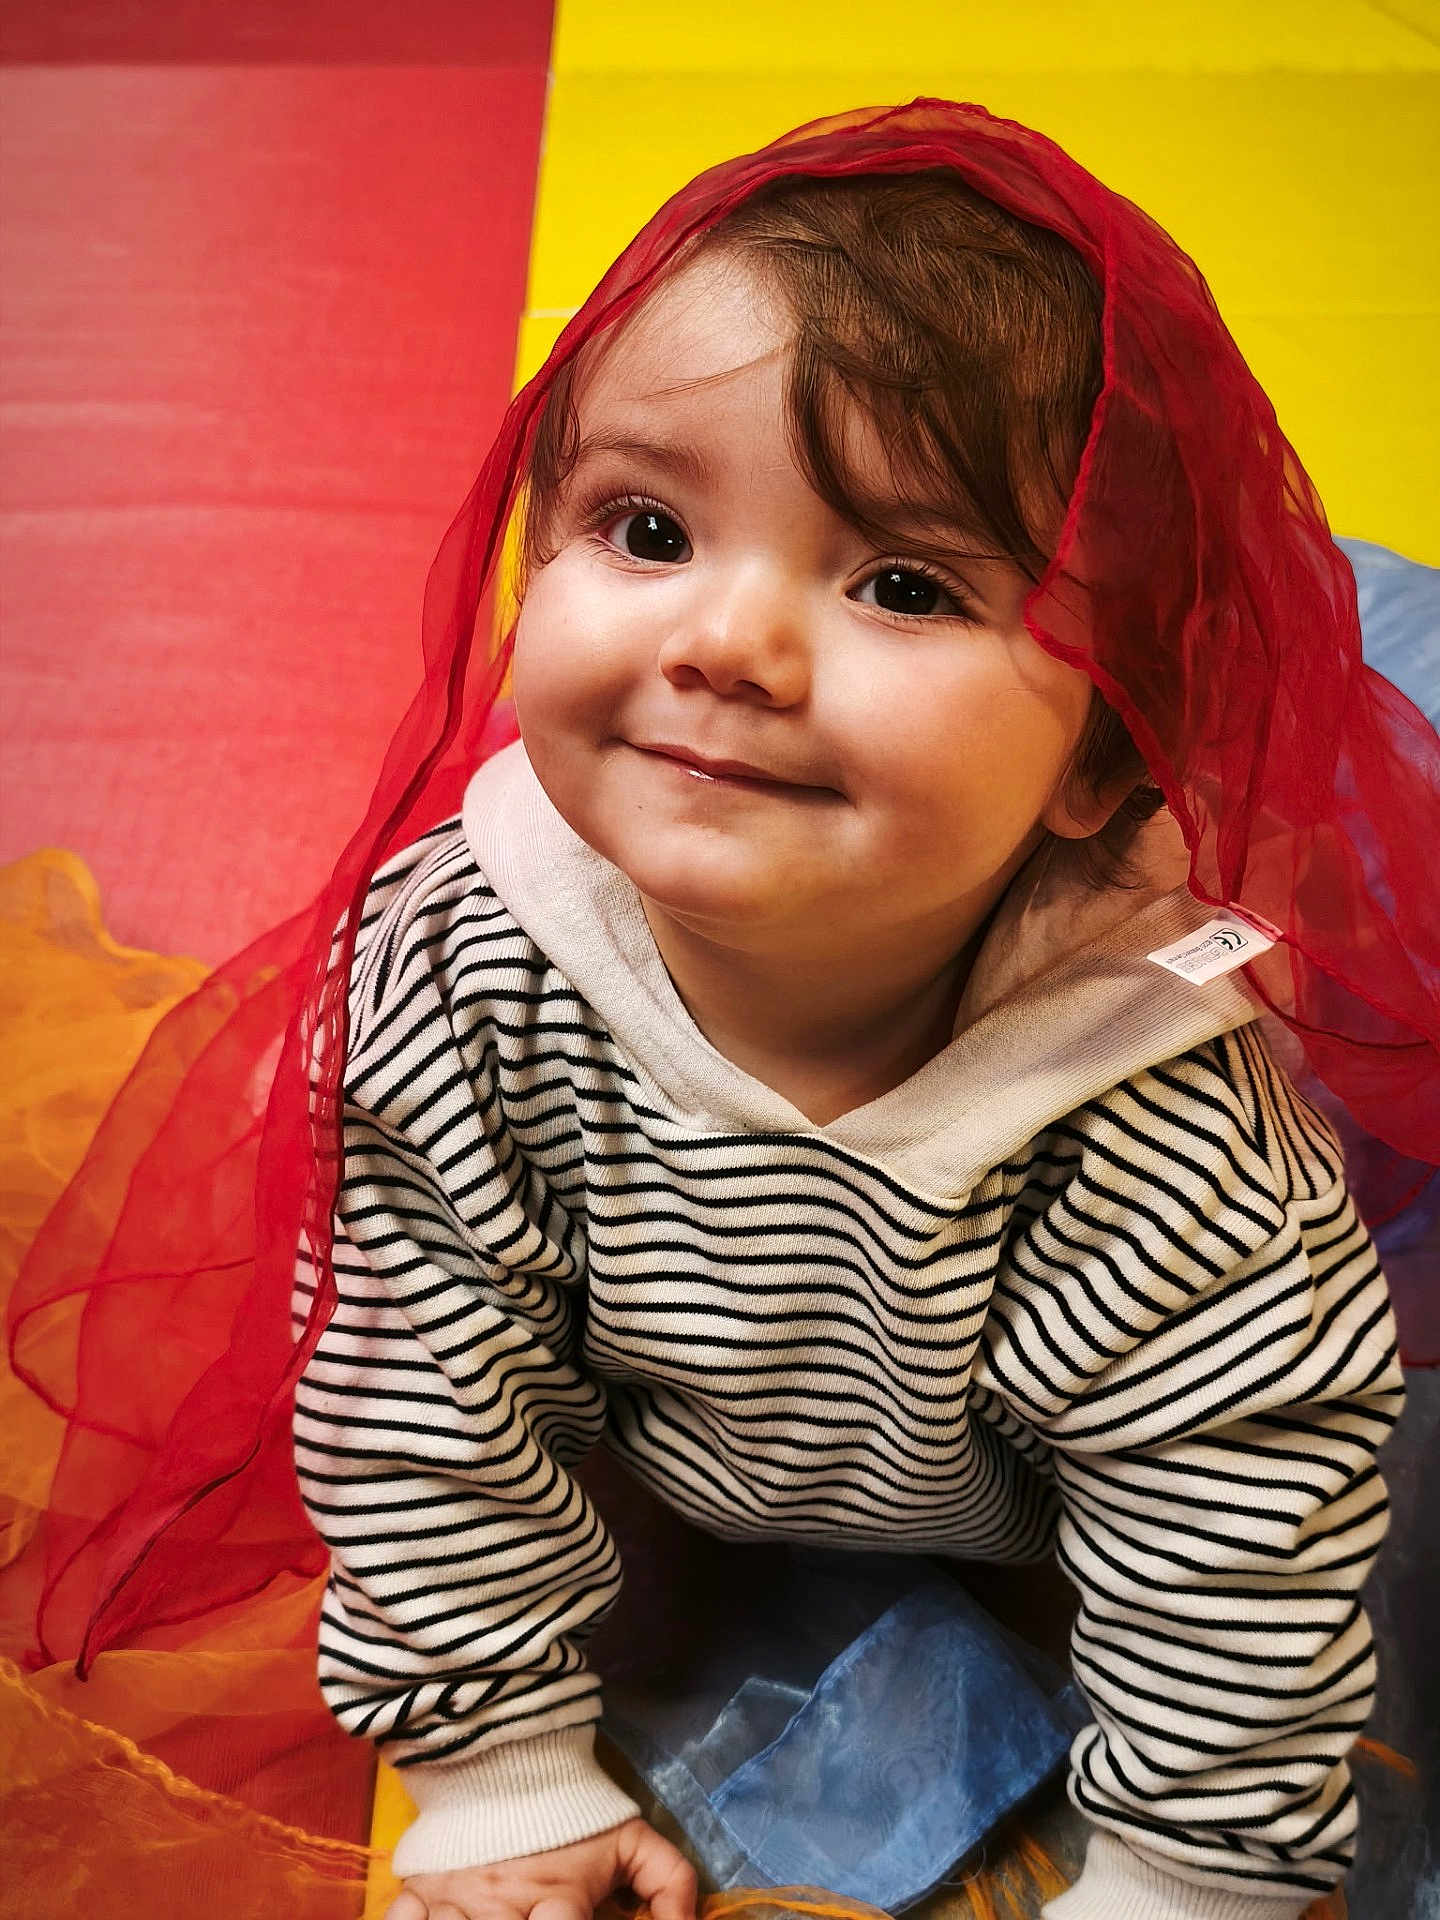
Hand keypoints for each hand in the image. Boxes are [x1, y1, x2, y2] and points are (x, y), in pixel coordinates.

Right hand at [383, 1816, 699, 1919]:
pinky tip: (427, 1918)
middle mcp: (506, 1908)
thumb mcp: (630, 1840)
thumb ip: (669, 1881)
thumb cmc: (570, 1814)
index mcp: (558, 1899)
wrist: (507, 1757)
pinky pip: (402, 1919)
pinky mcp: (421, 1891)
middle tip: (529, 1918)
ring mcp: (459, 1902)